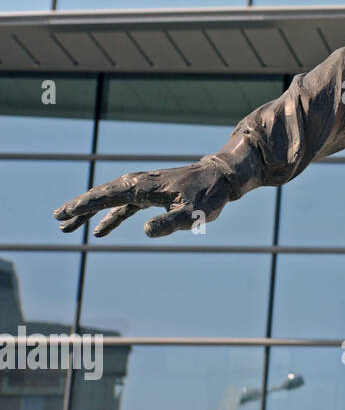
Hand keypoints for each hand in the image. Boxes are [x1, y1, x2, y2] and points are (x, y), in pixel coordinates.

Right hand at [53, 157, 236, 238]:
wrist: (221, 178)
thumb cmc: (208, 195)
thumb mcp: (192, 214)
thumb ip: (170, 223)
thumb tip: (145, 230)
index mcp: (142, 187)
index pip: (106, 196)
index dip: (83, 205)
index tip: (64, 212)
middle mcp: (138, 184)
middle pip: (101, 195)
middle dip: (79, 207)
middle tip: (57, 218)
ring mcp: (143, 188)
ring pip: (109, 200)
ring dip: (89, 212)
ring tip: (67, 226)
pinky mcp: (151, 194)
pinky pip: (123, 206)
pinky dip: (110, 216)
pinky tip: (101, 230)